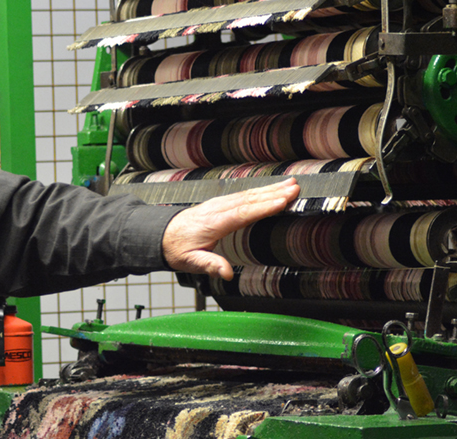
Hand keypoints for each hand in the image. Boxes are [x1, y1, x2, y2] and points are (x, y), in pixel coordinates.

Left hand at [162, 178, 299, 279]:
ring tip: (291, 184)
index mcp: (213, 223)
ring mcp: (219, 205)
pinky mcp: (220, 204)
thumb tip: (225, 272)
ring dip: (270, 189)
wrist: (162, 235)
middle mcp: (217, 210)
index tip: (282, 201)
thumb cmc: (176, 248)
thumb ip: (209, 265)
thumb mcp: (190, 261)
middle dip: (273, 193)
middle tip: (295, 188)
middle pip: (249, 199)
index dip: (263, 207)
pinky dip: (260, 191)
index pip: (242, 213)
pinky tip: (272, 189)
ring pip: (248, 194)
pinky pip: (243, 195)